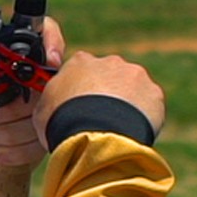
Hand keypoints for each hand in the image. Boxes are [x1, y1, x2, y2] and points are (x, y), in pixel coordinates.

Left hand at [0, 13, 63, 191]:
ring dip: (14, 125)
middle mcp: (28, 78)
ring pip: (49, 106)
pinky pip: (47, 134)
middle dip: (22, 98)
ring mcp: (40, 107)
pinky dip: (20, 146)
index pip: (42, 34)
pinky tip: (0, 151)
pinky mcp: (45, 134)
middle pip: (52, 72)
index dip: (52, 41)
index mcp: (6, 59)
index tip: (49, 58)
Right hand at [33, 52, 164, 148]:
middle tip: (102, 119)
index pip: (81, 70)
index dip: (81, 91)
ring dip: (127, 105)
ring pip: (132, 89)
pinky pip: (150, 104)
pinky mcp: (153, 92)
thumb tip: (54, 103)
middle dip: (107, 95)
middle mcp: (109, 62)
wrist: (96, 135)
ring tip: (119, 128)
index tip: (81, 107)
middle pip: (110, 77)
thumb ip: (52, 100)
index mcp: (80, 62)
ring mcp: (134, 75)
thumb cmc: (64, 122)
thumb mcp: (42, 110)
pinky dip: (144, 116)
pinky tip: (135, 131)